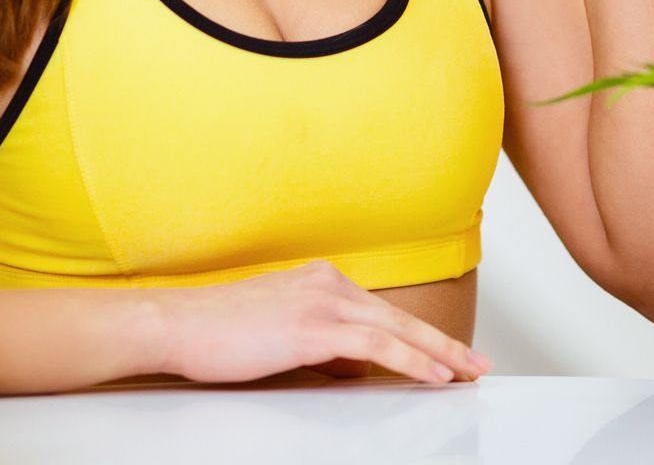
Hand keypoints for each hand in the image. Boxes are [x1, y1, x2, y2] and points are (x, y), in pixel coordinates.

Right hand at [156, 260, 489, 384]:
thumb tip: (352, 366)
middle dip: (443, 343)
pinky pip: (376, 344)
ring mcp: (320, 301)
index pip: (383, 310)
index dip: (420, 333)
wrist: (177, 324)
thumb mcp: (280, 332)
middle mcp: (326, 282)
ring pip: (396, 328)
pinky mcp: (312, 326)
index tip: (448, 352)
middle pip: (399, 316)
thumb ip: (320, 343)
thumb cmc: (216, 331)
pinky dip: (410, 360)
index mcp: (319, 279)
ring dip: (437, 353)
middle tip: (476, 364)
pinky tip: (430, 375)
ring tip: (464, 374)